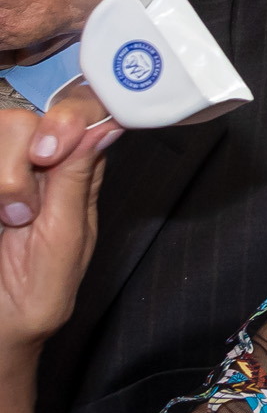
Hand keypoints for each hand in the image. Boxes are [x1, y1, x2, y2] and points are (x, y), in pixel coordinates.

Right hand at [0, 82, 115, 352]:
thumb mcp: (64, 242)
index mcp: (71, 176)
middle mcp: (30, 166)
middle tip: (20, 214)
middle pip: (21, 122)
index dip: (65, 119)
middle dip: (18, 165)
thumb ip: (79, 183)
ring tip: (6, 222)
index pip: (77, 117)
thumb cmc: (35, 295)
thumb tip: (108, 126)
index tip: (48, 153)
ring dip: (2, 179)